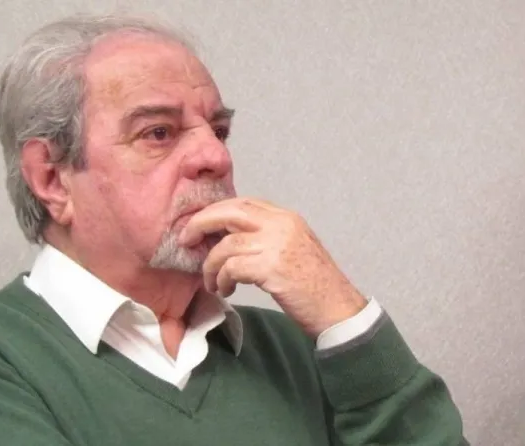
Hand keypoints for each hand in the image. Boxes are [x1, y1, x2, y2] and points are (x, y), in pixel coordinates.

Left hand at [179, 197, 367, 336]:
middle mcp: (282, 225)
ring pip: (226, 244)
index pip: (243, 203)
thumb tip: (228, 238)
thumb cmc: (314, 285)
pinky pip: (232, 267)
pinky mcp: (272, 267)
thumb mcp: (293, 249)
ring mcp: (277, 244)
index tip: (199, 226)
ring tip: (212, 282)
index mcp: (286, 218)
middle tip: (186, 239)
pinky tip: (226, 290)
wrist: (338, 310)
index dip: (215, 212)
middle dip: (201, 223)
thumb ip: (266, 237)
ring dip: (211, 265)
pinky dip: (222, 279)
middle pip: (230, 211)